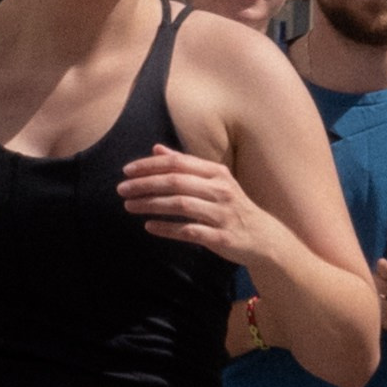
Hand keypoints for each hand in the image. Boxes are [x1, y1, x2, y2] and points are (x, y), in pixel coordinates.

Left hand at [120, 148, 263, 265]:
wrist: (264, 237)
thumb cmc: (233, 207)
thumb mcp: (214, 181)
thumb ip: (186, 165)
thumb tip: (156, 149)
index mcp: (216, 173)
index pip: (178, 163)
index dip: (150, 165)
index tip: (127, 170)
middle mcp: (220, 190)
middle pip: (176, 182)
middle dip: (145, 184)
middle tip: (122, 189)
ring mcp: (221, 214)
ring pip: (180, 205)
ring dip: (151, 205)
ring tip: (129, 206)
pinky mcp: (221, 237)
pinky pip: (189, 231)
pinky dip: (167, 228)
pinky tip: (149, 227)